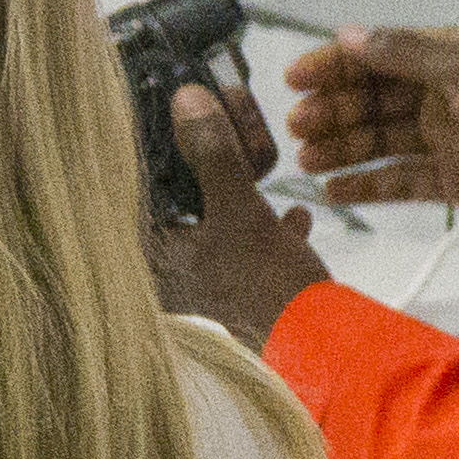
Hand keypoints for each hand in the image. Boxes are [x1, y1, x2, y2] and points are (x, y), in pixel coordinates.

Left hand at [142, 84, 331, 344]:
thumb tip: (187, 99)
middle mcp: (162, 279)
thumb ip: (213, 154)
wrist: (325, 359)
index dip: (156, 146)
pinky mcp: (235, 307)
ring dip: (241, 198)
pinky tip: (292, 219)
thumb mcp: (243, 211)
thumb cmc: (271, 291)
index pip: (133, 186)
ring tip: (269, 177)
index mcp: (148, 256)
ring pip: (211, 230)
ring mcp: (199, 295)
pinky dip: (263, 235)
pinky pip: (239, 258)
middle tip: (233, 140)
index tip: (179, 118)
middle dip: (208, 169)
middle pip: (174, 204)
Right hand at [284, 25, 458, 249]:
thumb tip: (350, 33)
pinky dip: (370, 185)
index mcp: (454, 58)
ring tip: (305, 159)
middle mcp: (447, 94)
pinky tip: (334, 190)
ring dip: (343, 147)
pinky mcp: (456, 181)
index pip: (382, 55)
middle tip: (295, 126)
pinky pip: (403, 180)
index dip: (336, 64)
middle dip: (334, 110)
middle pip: (376, 99)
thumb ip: (409, 54)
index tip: (295, 78)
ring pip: (383, 139)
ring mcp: (451, 139)